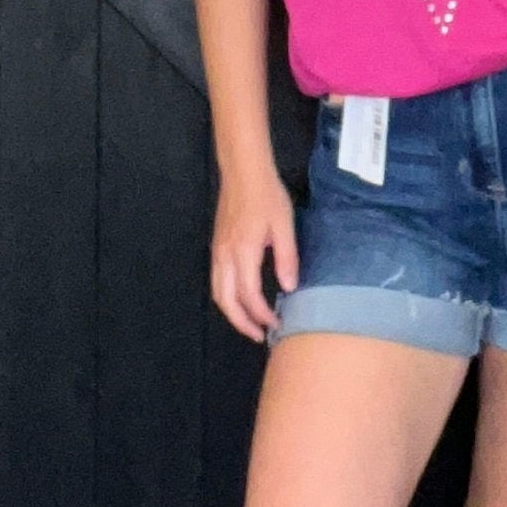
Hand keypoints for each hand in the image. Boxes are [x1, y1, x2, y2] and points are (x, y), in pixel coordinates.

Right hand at [211, 169, 298, 341]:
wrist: (243, 171)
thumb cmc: (267, 195)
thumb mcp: (284, 225)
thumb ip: (287, 258)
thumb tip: (289, 288)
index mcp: (243, 252)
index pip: (249, 295)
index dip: (262, 314)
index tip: (277, 324)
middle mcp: (225, 256)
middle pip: (226, 301)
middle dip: (242, 323)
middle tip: (260, 335)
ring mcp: (217, 251)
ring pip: (218, 292)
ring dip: (232, 313)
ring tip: (251, 323)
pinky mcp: (217, 246)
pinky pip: (217, 280)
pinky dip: (227, 297)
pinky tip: (242, 298)